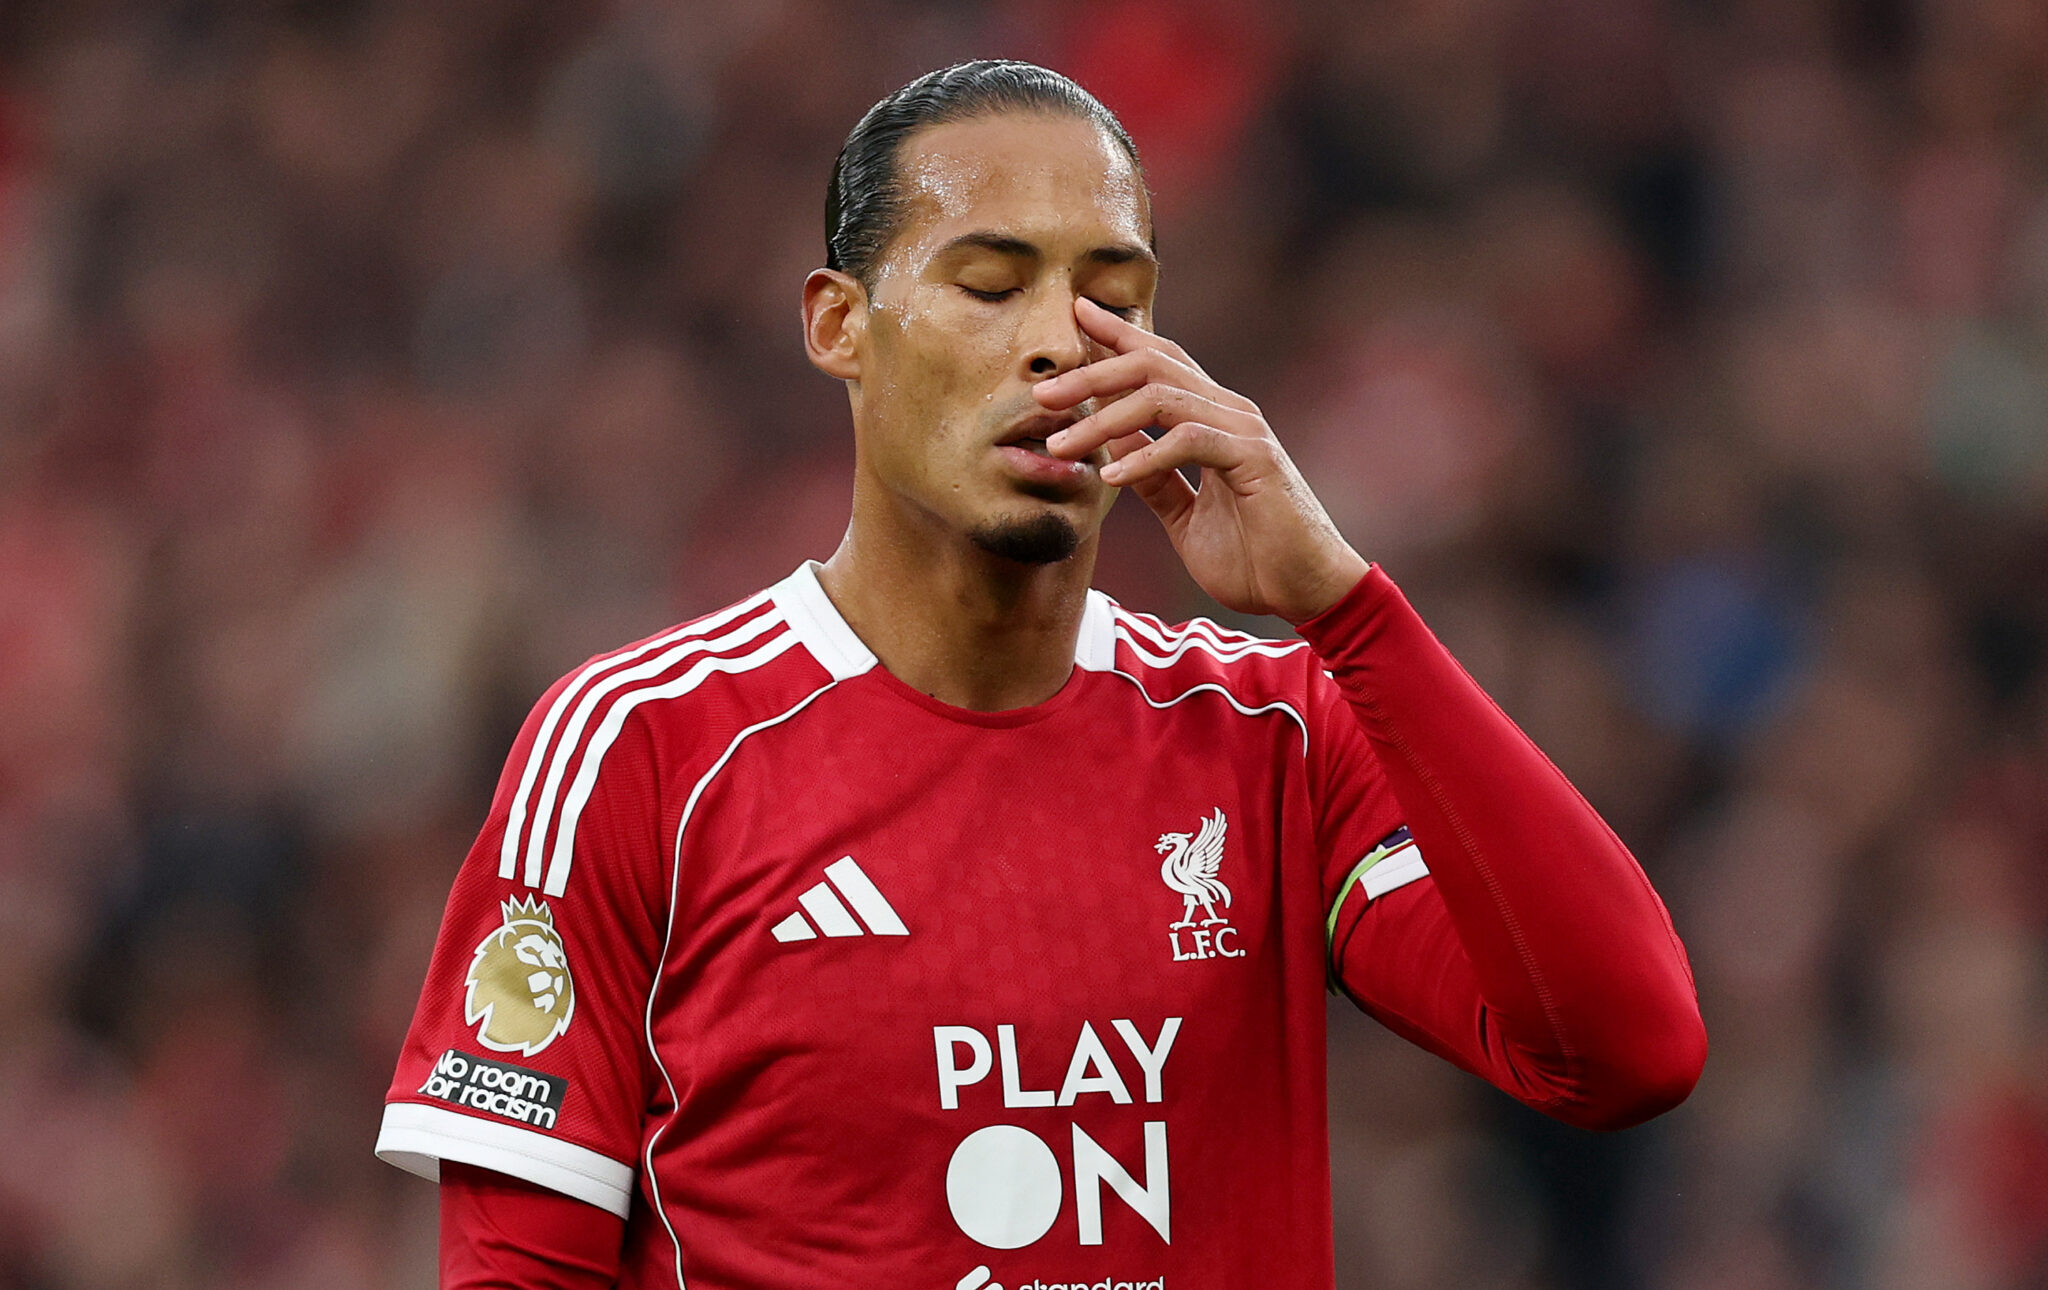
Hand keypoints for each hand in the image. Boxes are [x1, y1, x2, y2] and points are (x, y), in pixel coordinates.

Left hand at [1036, 298, 1368, 623]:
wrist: (1308, 591)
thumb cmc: (1254, 557)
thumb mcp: (1184, 515)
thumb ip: (1154, 478)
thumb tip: (1112, 445)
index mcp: (1213, 418)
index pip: (1160, 361)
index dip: (1116, 335)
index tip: (1073, 315)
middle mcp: (1230, 411)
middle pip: (1153, 365)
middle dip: (1092, 372)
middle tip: (1042, 393)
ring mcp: (1244, 431)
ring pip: (1162, 397)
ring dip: (1104, 418)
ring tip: (1062, 444)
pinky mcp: (1254, 460)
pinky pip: (1188, 440)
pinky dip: (1145, 455)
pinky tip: (1110, 476)